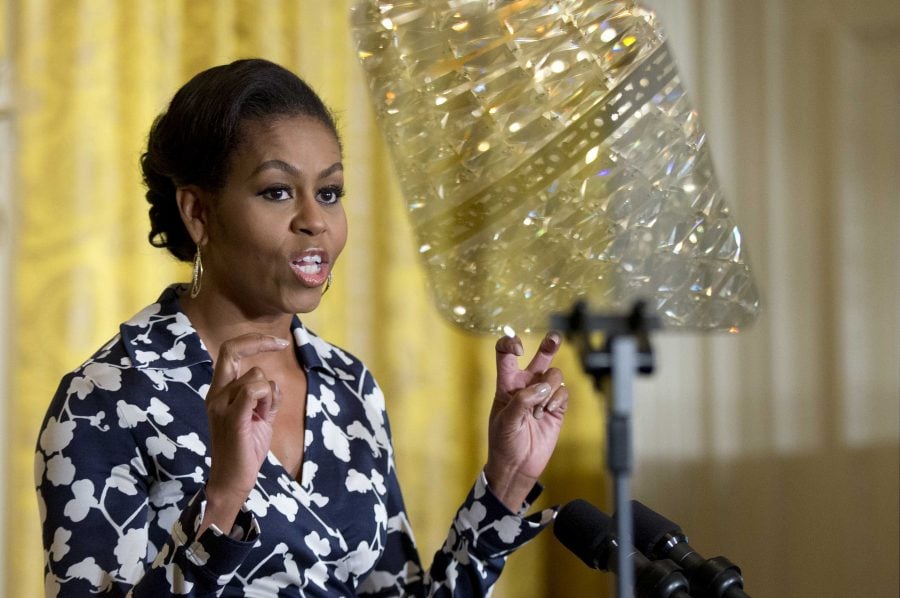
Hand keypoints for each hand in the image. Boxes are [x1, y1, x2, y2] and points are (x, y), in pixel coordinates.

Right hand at [199, 333, 288, 533]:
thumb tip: (273, 383)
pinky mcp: (232, 416)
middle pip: (232, 350)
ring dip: (269, 394)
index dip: (252, 340)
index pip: (229, 352)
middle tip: (282, 343)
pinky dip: (267, 399)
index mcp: (219, 392)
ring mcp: (220, 404)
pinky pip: (255, 390)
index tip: (278, 341)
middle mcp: (215, 394)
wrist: (233, 479)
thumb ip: (265, 398)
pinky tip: (263, 416)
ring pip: (256, 376)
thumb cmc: (246, 448)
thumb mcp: (260, 417)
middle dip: (259, 342)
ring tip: (261, 417)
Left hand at [484, 331, 568, 510]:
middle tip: (555, 338)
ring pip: (554, 375)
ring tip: (540, 408)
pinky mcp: (556, 408)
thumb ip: (522, 400)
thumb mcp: (505, 420)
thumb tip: (543, 387)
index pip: (506, 355)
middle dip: (549, 345)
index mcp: (507, 383)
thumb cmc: (503, 442)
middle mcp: (526, 385)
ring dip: (549, 389)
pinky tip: (548, 412)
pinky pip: (563, 392)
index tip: (518, 347)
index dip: (510, 344)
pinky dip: (557, 399)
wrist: (517, 466)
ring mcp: (542, 396)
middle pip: (540, 357)